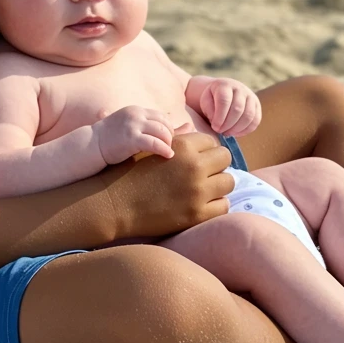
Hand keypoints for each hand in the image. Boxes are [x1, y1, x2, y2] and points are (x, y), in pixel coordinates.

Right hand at [97, 106, 174, 164]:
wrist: (91, 144)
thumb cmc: (111, 138)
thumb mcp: (129, 125)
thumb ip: (146, 125)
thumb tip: (172, 124)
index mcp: (136, 110)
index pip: (161, 116)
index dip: (168, 128)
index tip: (167, 139)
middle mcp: (136, 115)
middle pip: (164, 123)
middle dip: (170, 135)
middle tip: (169, 146)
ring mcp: (133, 126)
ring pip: (162, 132)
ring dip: (169, 143)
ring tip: (168, 151)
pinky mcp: (132, 139)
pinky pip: (155, 143)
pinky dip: (164, 149)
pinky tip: (168, 155)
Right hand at [101, 133, 234, 238]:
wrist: (115, 204)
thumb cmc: (130, 173)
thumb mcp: (151, 149)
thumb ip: (176, 138)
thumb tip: (191, 127)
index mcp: (183, 147)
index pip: (212, 141)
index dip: (206, 150)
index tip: (199, 158)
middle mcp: (193, 167)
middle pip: (225, 158)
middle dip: (216, 164)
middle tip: (205, 173)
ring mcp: (197, 192)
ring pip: (228, 181)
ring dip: (218, 184)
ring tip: (206, 188)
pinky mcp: (196, 214)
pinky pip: (223, 206)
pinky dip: (216, 204)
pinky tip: (203, 204)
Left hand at [201, 78, 261, 136]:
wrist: (224, 92)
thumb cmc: (213, 98)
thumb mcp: (206, 100)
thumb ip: (209, 109)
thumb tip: (217, 121)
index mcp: (225, 85)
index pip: (224, 100)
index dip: (220, 116)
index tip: (215, 127)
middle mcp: (240, 88)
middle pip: (238, 109)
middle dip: (228, 124)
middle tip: (220, 131)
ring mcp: (251, 96)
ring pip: (248, 116)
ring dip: (237, 128)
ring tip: (227, 133)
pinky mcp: (257, 106)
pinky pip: (256, 120)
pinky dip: (246, 130)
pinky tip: (236, 133)